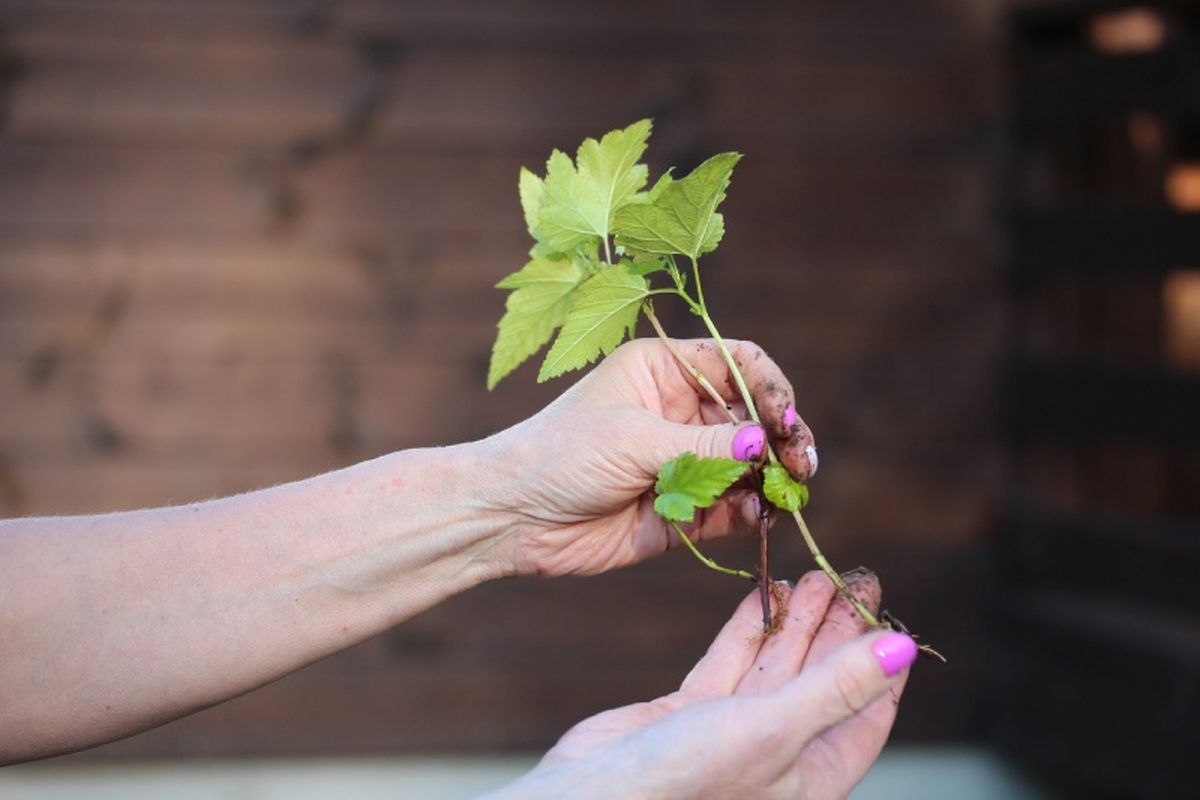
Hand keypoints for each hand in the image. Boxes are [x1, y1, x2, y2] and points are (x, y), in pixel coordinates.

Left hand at [484, 338, 817, 576]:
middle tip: (802, 467)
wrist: (513, 517)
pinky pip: (731, 507)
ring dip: (771, 480)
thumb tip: (767, 444)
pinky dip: (750, 513)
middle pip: (754, 417)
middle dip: (782, 440)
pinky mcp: (682, 509)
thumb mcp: (634, 439)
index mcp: (664, 369)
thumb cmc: (561, 454)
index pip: (739, 363)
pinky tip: (756, 518)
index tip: (785, 420)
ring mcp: (683, 461)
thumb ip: (704, 446)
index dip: (771, 388)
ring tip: (783, 497)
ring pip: (749, 466)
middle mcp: (679, 411)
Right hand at [489, 571, 912, 799]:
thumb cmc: (685, 785)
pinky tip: (762, 596)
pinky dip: (746, 630)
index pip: (864, 715)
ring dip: (794, 621)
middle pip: (821, 681)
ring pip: (774, 667)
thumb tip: (901, 650)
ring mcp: (730, 735)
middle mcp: (776, 758)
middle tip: (855, 577)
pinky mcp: (688, 716)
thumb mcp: (774, 731)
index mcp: (810, 779)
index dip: (881, 667)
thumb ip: (836, 687)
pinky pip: (728, 665)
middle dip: (838, 630)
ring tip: (814, 575)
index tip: (891, 618)